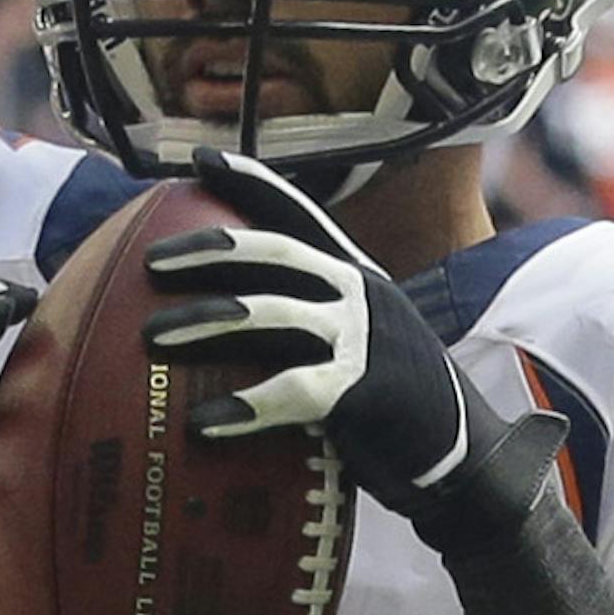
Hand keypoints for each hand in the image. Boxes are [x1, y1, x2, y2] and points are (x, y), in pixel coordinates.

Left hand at [142, 150, 562, 555]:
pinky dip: (243, 406)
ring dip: (204, 320)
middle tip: (151, 262)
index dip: (249, 181)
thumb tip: (226, 323)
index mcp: (352, 275)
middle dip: (207, 249)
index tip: (197, 159)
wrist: (462, 455)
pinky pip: (291, 390)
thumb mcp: (353, 345)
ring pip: (269, 312)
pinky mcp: (363, 388)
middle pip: (272, 251)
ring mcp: (361, 336)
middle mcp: (358, 291)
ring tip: (151, 337)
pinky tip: (201, 424)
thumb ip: (303, 325)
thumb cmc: (390, 407)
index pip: (296, 213)